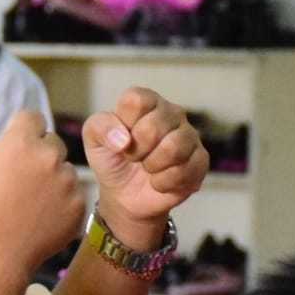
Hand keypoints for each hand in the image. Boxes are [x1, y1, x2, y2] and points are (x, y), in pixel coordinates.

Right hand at [0, 111, 87, 278]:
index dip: (25, 130)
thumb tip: (16, 141)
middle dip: (41, 154)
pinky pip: (72, 194)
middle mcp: (49, 156)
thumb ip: (1, 146)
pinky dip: (62, 202)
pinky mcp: (79, 204)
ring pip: (64, 169)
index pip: (33, 117)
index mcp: (21, 142)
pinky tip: (43, 217)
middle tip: (25, 179)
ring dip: (53, 179)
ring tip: (32, 204)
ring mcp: (68, 181)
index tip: (21, 144)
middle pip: (53, 142)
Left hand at [83, 89, 207, 240]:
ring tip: (147, 168)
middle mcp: (171, 113)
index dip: (123, 125)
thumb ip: (99, 127)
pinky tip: (159, 181)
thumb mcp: (93, 140)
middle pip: (153, 127)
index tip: (120, 139)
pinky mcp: (200, 161)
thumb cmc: (112, 159)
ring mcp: (189, 136)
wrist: (125, 194)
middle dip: (136, 151)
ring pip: (174, 148)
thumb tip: (123, 139)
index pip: (136, 100)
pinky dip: (164, 182)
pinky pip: (186, 170)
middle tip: (133, 157)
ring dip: (152, 166)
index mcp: (146, 101)